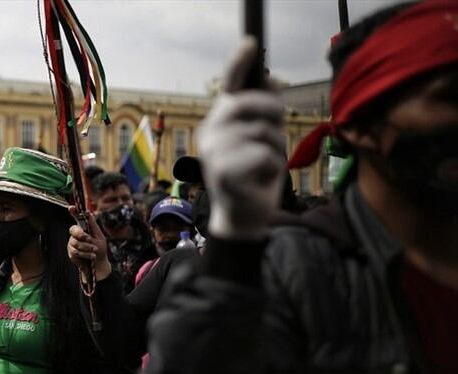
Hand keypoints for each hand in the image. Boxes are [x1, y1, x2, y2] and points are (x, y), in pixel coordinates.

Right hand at [67, 206, 111, 280]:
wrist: (97, 265)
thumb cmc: (100, 250)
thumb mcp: (99, 236)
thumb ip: (93, 225)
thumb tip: (89, 213)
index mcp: (84, 228)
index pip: (76, 218)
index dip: (73, 212)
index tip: (71, 207)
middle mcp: (76, 234)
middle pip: (73, 230)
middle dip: (81, 235)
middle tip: (89, 239)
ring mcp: (72, 243)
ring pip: (76, 242)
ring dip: (87, 247)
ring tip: (94, 251)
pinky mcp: (71, 252)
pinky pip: (76, 251)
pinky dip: (85, 254)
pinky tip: (91, 256)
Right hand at [197, 37, 285, 239]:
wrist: (242, 216)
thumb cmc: (253, 175)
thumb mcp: (262, 138)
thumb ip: (264, 112)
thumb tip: (272, 81)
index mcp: (217, 122)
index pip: (229, 87)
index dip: (239, 63)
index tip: (251, 43)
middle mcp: (209, 132)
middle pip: (248, 104)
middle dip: (271, 113)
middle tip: (277, 129)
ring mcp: (213, 152)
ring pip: (262, 132)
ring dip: (275, 148)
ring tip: (264, 166)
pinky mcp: (223, 171)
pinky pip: (263, 154)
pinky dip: (272, 167)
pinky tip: (261, 179)